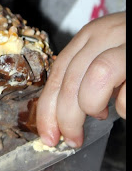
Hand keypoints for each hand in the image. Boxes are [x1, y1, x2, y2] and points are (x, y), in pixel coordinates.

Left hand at [36, 12, 125, 147]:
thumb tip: (61, 115)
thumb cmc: (130, 62)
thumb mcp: (110, 55)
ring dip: (92, 105)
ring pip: (98, 74)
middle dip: (66, 116)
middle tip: (71, 139)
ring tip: (100, 118)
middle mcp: (113, 32)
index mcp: (95, 34)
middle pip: (73, 76)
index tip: (47, 134)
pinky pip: (128, 93)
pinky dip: (125, 107)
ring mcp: (131, 45)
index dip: (48, 106)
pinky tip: (127, 107)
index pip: (60, 70)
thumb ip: (86, 75)